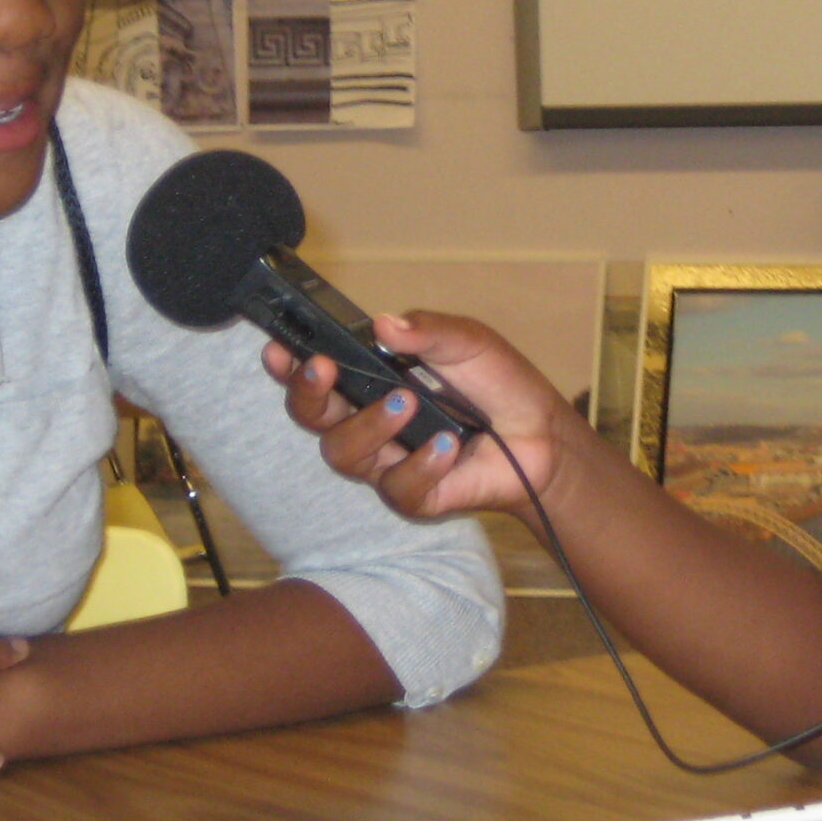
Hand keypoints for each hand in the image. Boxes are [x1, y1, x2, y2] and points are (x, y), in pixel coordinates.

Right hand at [266, 310, 581, 522]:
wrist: (542, 433)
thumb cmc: (496, 383)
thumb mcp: (466, 341)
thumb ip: (427, 331)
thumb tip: (385, 324)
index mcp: (371, 380)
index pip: (316, 374)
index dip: (289, 364)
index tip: (278, 348)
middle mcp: (368, 421)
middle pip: (312, 416)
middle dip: (308, 393)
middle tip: (325, 369)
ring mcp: (387, 461)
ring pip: (344, 453)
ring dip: (369, 425)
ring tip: (408, 403)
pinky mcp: (413, 496)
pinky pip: (397, 488)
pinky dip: (421, 465)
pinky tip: (448, 446)